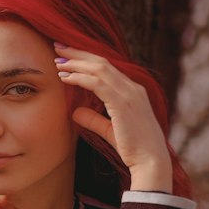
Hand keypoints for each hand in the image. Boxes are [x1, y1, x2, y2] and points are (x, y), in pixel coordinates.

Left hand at [53, 42, 171, 190]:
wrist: (150, 162)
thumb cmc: (134, 149)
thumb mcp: (110, 131)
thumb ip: (94, 119)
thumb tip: (75, 112)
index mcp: (133, 91)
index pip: (107, 67)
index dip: (86, 58)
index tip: (68, 55)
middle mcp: (133, 87)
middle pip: (101, 61)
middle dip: (79, 53)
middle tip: (58, 46)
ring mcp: (129, 93)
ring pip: (99, 68)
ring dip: (76, 63)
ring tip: (58, 61)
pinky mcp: (123, 103)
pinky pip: (98, 83)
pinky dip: (80, 78)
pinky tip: (65, 78)